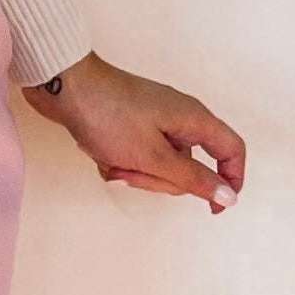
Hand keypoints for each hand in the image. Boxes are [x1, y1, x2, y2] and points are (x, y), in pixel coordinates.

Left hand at [23, 53, 245, 211]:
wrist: (62, 86)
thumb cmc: (108, 116)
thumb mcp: (154, 157)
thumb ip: (193, 178)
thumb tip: (228, 195)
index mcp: (194, 119)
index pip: (231, 150)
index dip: (231, 180)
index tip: (213, 208)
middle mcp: (179, 118)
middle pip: (190, 165)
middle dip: (161, 179)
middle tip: (135, 171)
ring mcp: (154, 121)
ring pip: (160, 165)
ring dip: (136, 173)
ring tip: (112, 161)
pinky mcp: (131, 125)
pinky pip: (137, 156)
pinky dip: (121, 162)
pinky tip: (101, 154)